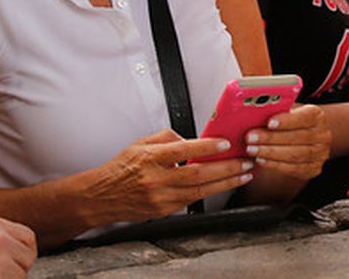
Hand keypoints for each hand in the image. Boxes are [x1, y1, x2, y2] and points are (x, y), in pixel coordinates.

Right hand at [85, 129, 253, 225]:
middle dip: (227, 168)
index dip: (206, 147)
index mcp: (150, 159)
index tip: (225, 143)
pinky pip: (192, 200)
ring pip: (200, 191)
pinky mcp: (164, 210)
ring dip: (226, 182)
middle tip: (246, 161)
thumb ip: (169, 138)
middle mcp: (156, 179)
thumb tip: (193, 139)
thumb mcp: (142, 143)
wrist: (101, 196)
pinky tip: (225, 185)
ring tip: (245, 174)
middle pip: (197, 174)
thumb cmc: (122, 168)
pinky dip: (211, 191)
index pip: (183, 150)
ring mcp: (160, 198)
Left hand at [244, 104, 330, 182]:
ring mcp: (320, 154)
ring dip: (270, 153)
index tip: (269, 122)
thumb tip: (256, 112)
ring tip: (252, 150)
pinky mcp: (313, 169)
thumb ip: (278, 112)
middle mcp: (323, 135)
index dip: (288, 121)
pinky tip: (261, 160)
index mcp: (318, 117)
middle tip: (251, 138)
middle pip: (297, 137)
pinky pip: (293, 169)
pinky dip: (275, 165)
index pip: (305, 117)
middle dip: (271, 138)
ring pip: (295, 155)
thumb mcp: (289, 112)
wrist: (309, 139)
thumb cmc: (293, 123)